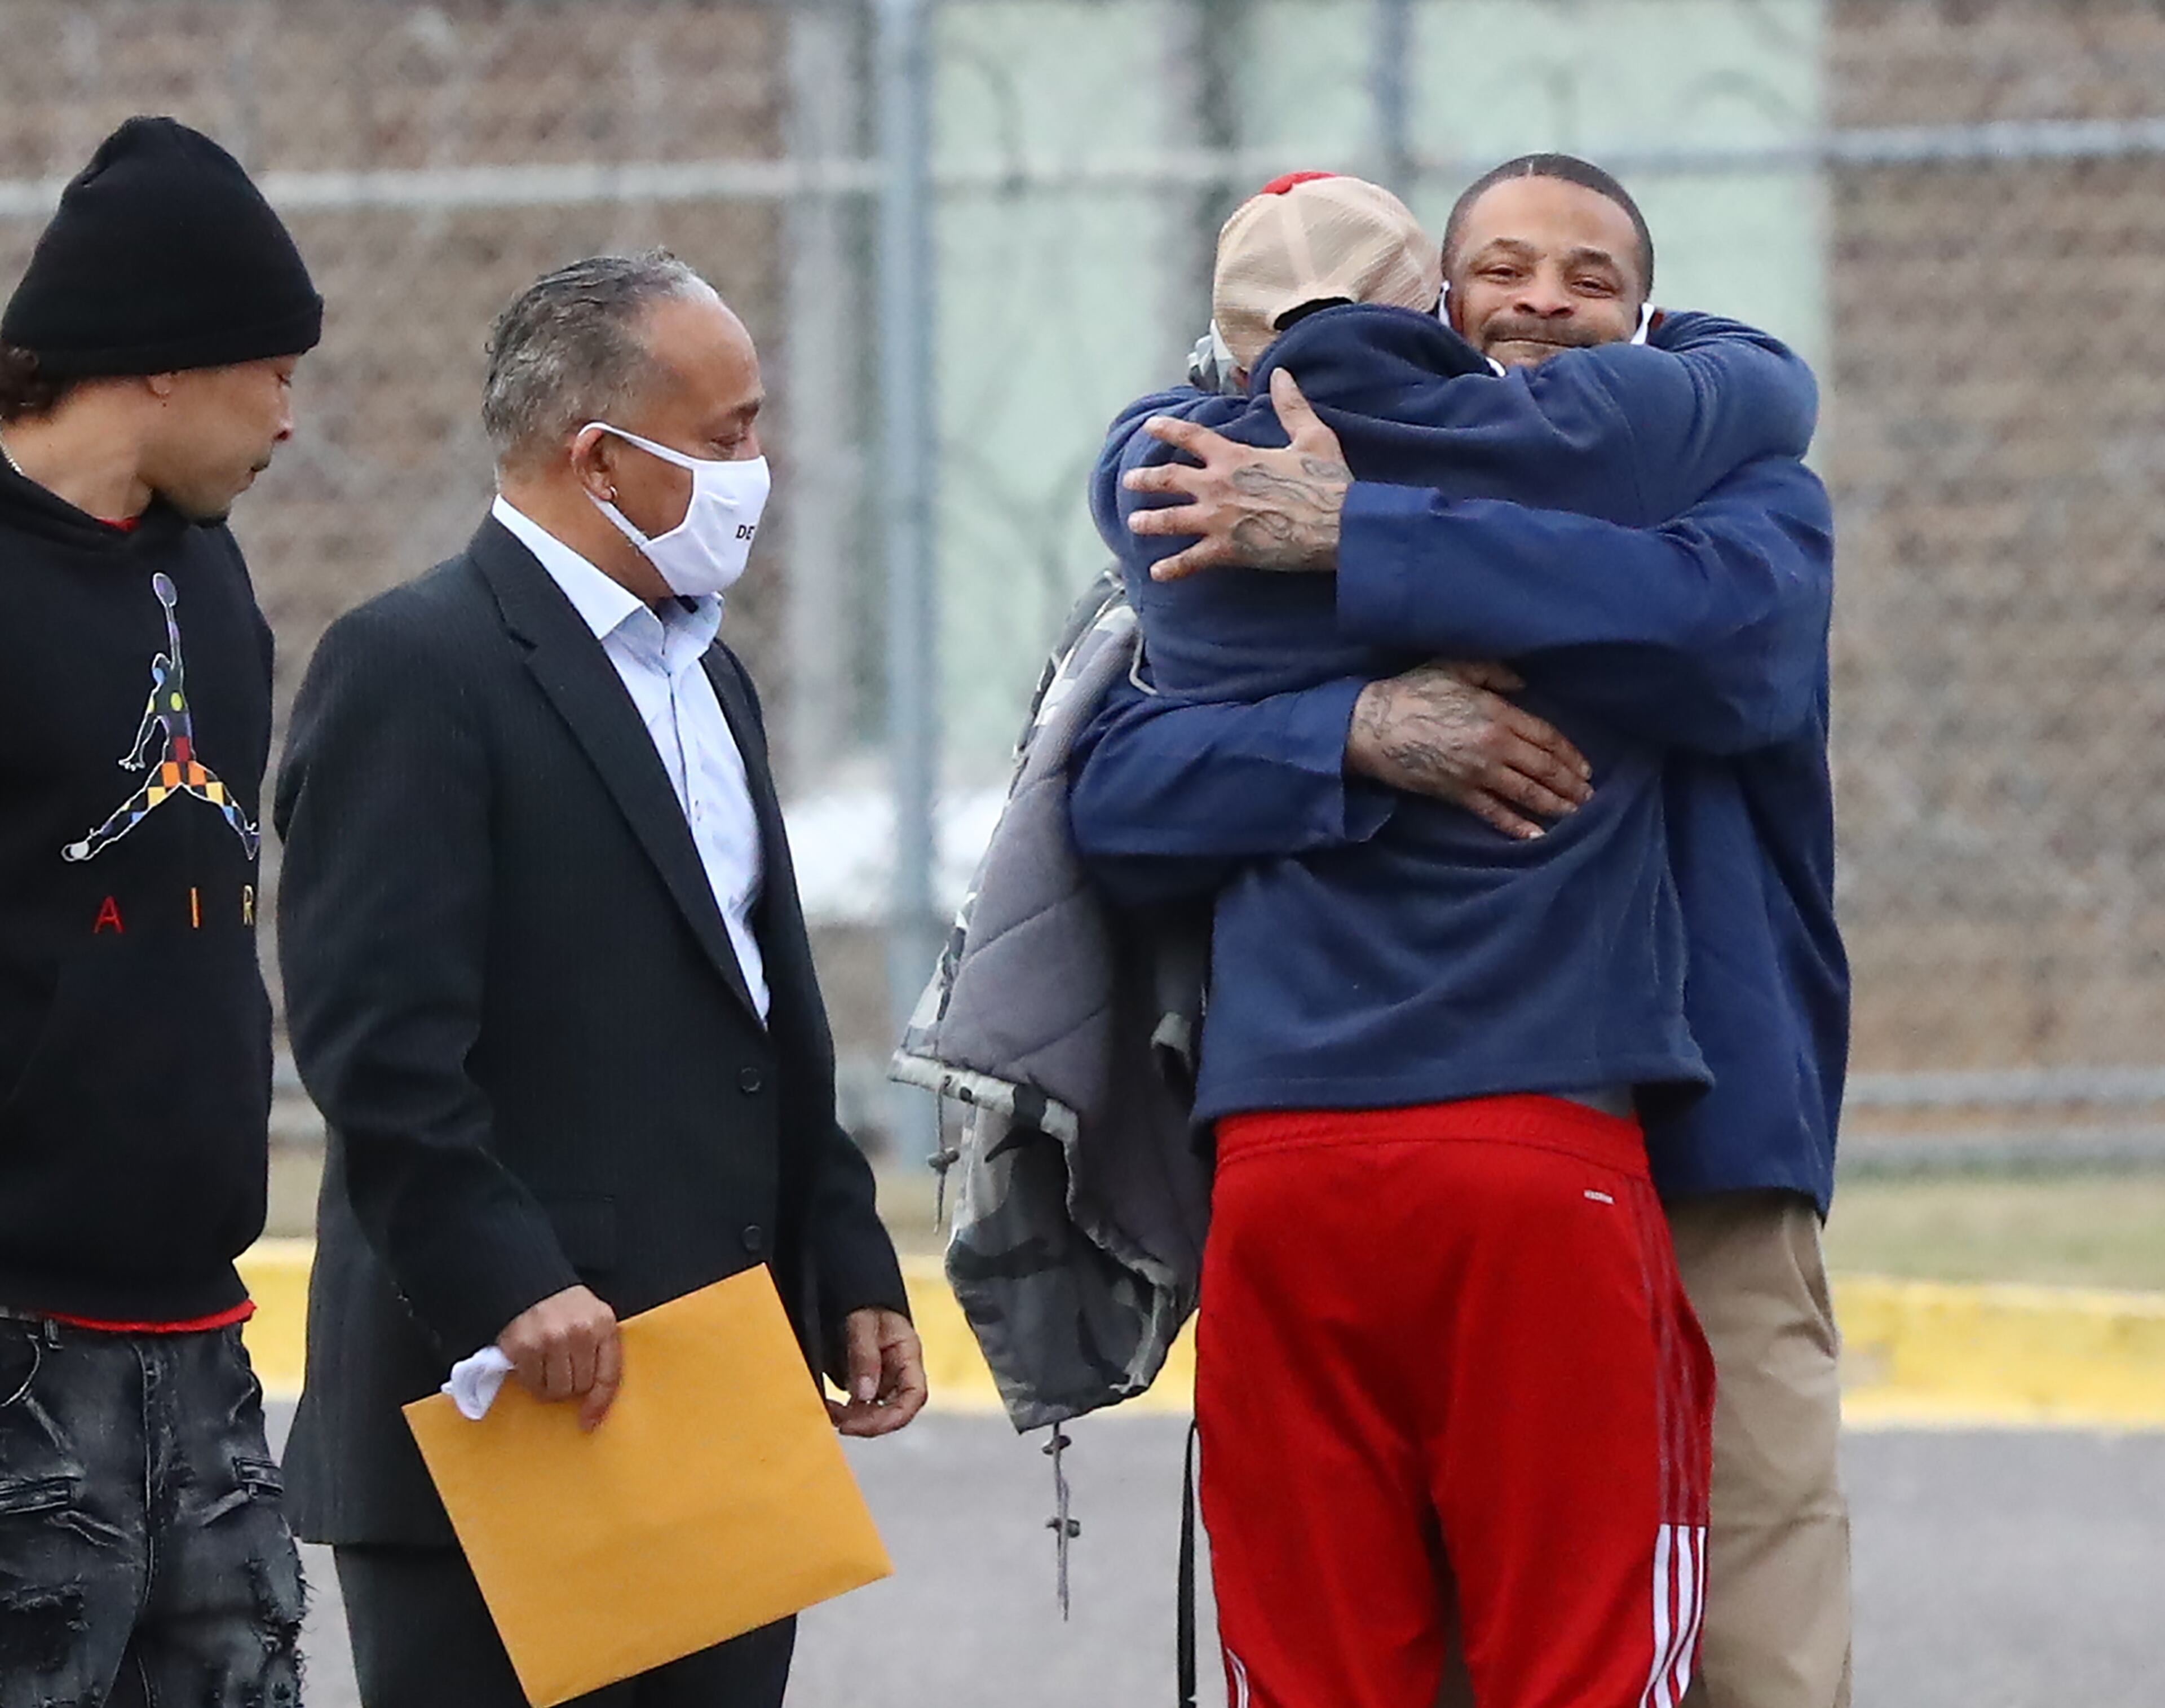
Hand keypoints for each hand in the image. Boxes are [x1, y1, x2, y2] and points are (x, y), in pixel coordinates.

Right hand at [497, 1284, 621, 1431]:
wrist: (528, 1282)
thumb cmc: (565, 1306)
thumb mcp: (593, 1318)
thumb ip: (601, 1348)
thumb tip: (596, 1401)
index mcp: (603, 1324)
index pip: (609, 1375)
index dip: (600, 1403)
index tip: (589, 1421)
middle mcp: (580, 1332)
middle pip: (580, 1387)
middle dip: (572, 1386)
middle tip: (562, 1371)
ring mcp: (551, 1339)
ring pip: (557, 1390)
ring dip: (551, 1387)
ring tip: (547, 1367)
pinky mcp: (523, 1347)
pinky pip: (532, 1383)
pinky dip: (531, 1381)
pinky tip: (530, 1364)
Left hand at [827, 1308, 927, 1438]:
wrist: (856, 1299)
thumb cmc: (864, 1305)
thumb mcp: (862, 1323)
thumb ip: (864, 1357)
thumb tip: (864, 1397)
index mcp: (909, 1355)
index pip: (914, 1396)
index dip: (890, 1418)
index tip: (858, 1424)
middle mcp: (901, 1372)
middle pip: (895, 1411)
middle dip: (867, 1422)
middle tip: (839, 1421)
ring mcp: (887, 1379)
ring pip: (877, 1412)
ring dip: (854, 1419)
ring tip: (829, 1410)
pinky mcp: (870, 1383)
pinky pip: (863, 1406)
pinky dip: (847, 1411)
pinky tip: (830, 1407)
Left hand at [1122, 370, 1349, 580]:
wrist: (1337, 526)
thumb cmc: (1327, 482)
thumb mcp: (1312, 436)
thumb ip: (1291, 406)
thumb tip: (1281, 374)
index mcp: (1234, 456)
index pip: (1191, 437)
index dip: (1168, 429)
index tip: (1149, 427)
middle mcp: (1217, 486)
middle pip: (1169, 479)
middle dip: (1146, 480)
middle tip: (1129, 481)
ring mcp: (1218, 519)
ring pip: (1170, 519)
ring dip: (1149, 522)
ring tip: (1133, 524)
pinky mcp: (1226, 550)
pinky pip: (1190, 560)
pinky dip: (1172, 567)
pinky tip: (1156, 573)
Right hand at [1347, 661, 1593, 839]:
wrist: (1373, 726)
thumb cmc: (1412, 692)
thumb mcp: (1455, 667)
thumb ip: (1494, 673)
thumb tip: (1522, 684)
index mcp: (1498, 715)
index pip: (1546, 738)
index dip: (1570, 754)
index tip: (1585, 767)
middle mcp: (1495, 747)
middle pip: (1543, 769)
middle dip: (1569, 784)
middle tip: (1586, 795)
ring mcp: (1477, 774)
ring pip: (1526, 793)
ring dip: (1553, 804)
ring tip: (1572, 813)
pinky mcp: (1458, 794)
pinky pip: (1493, 813)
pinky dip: (1516, 826)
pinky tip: (1535, 835)